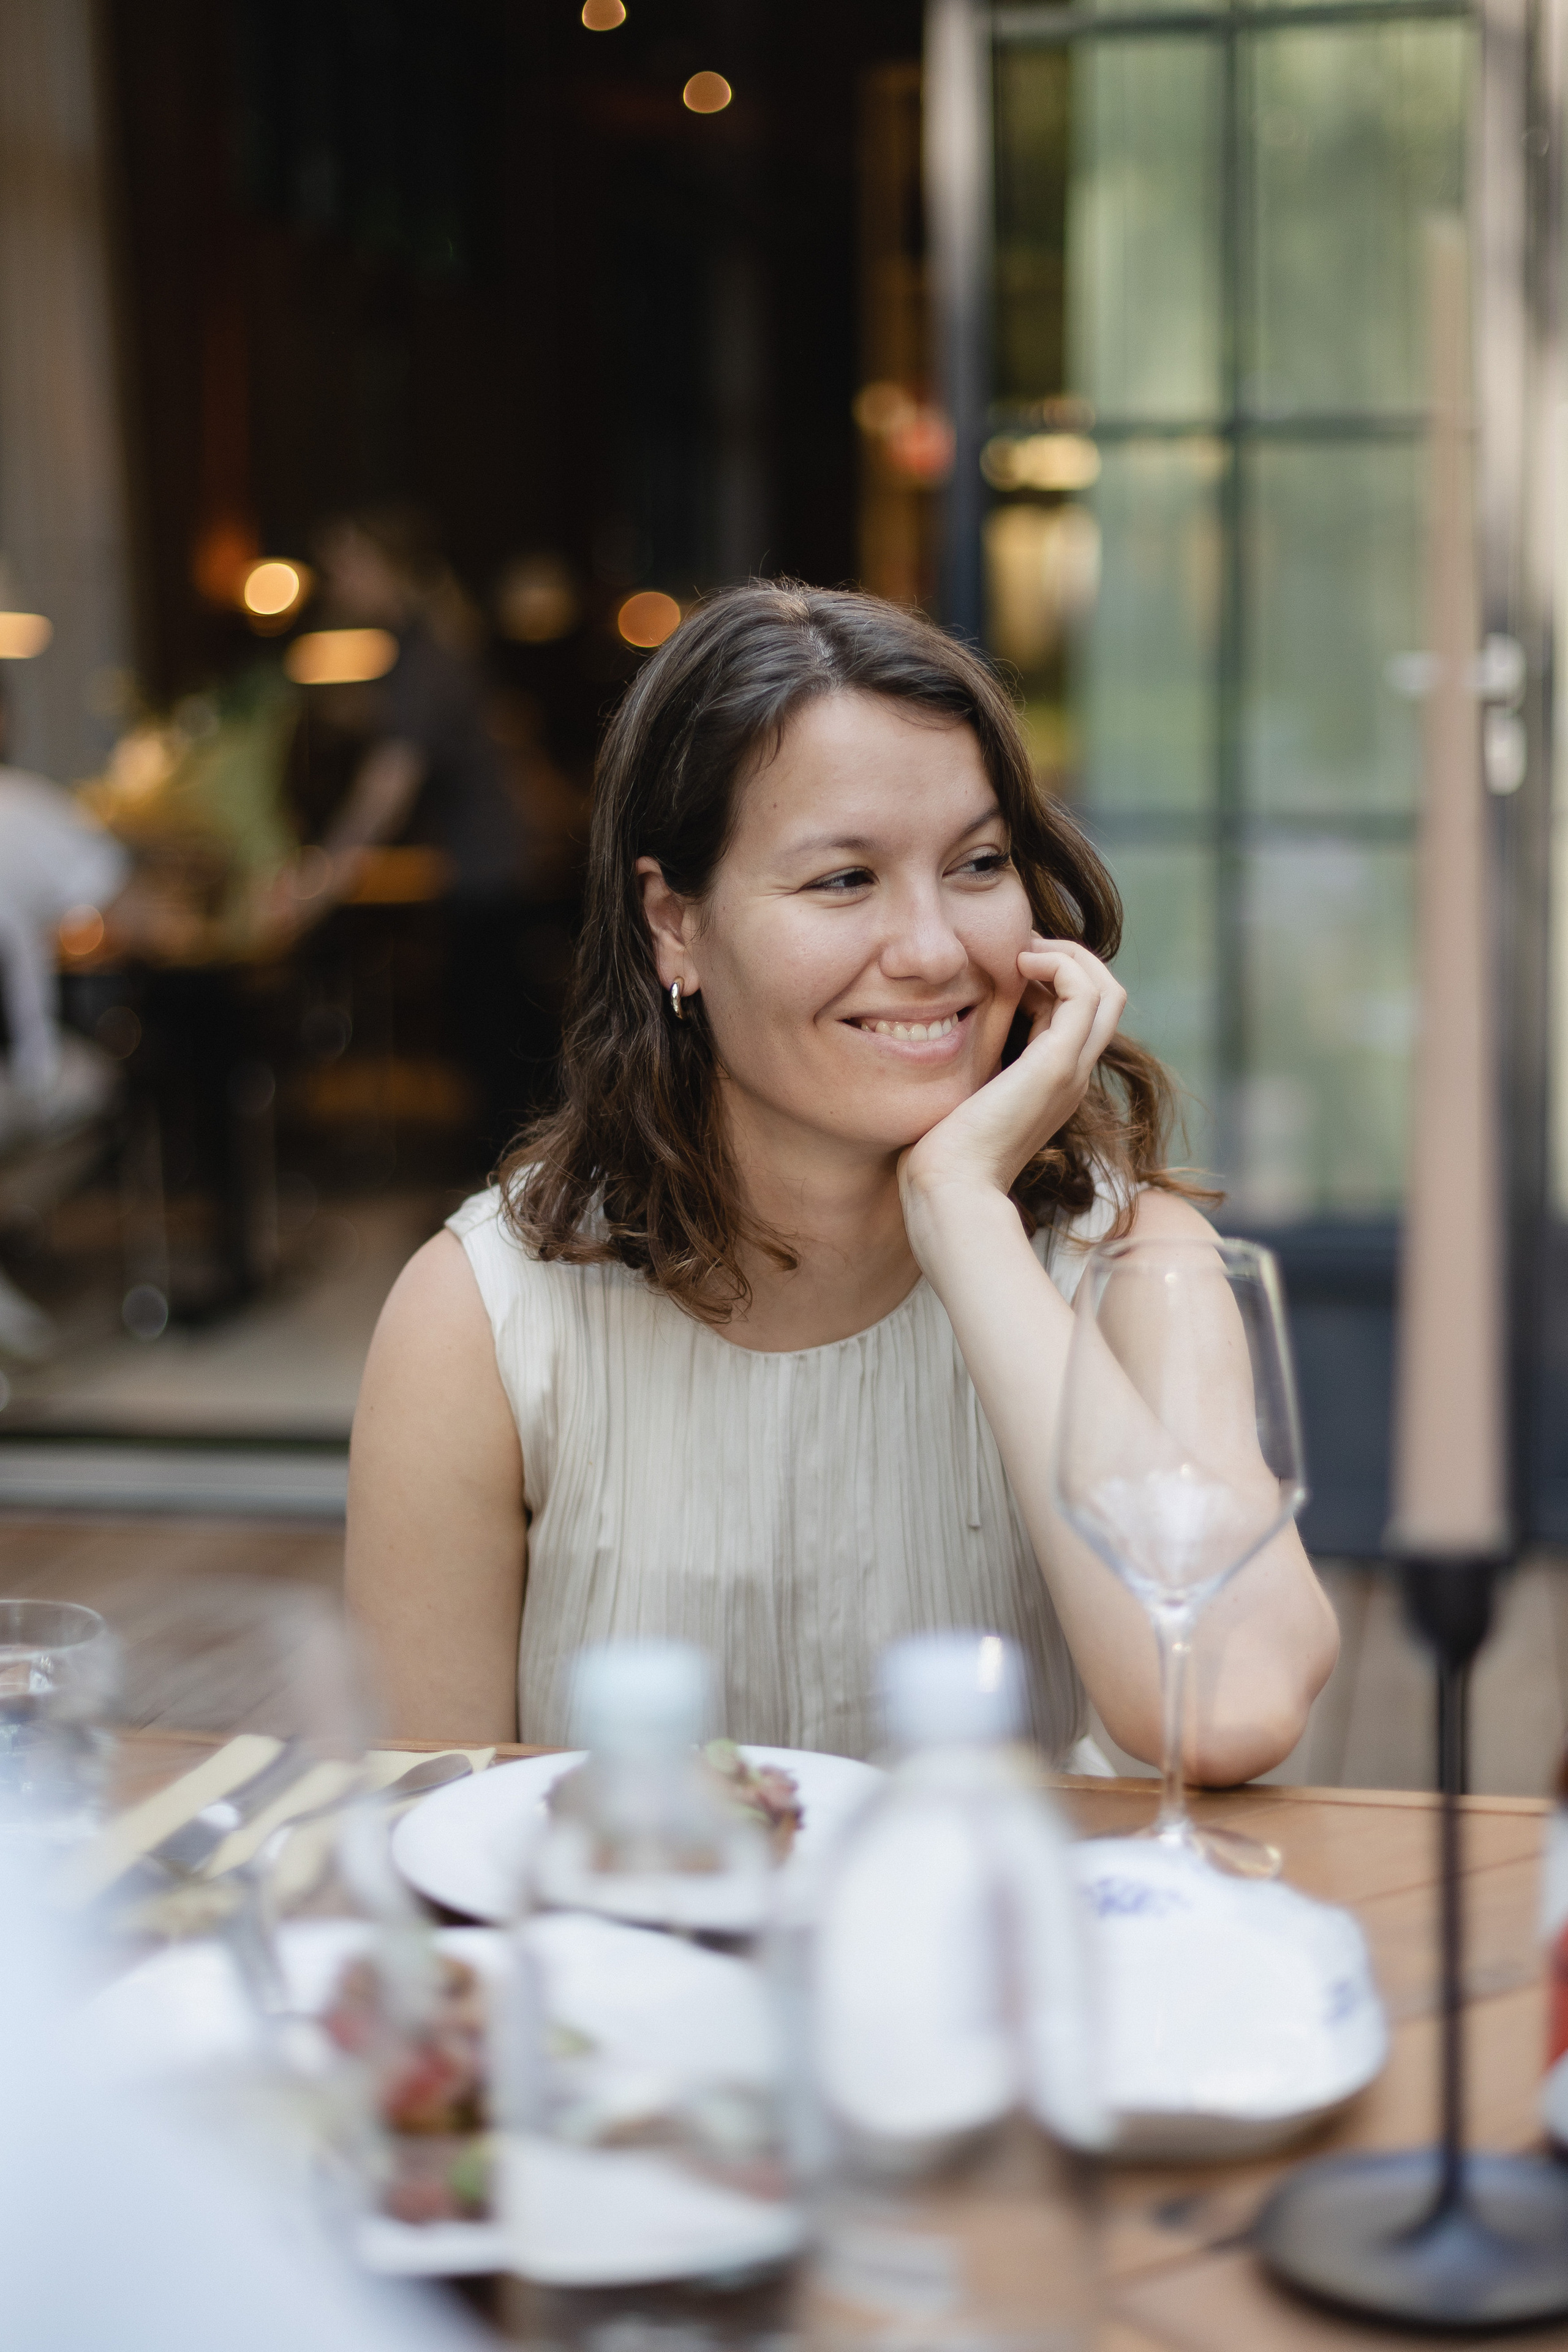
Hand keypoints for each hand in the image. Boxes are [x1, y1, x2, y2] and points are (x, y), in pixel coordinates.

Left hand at [900, 936, 1125, 1213]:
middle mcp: (1072, 1074)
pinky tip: (1017, 964)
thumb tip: (949, 1028)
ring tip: (1019, 953)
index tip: (1006, 967)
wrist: (950, 1188)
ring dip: (1066, 955)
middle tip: (1017, 950)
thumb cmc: (943, 1149)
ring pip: (1105, 989)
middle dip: (1067, 958)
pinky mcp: (1056, 1065)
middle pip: (1105, 997)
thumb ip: (974, 1062)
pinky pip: (1084, 993)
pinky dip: (1059, 964)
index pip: (1080, 1013)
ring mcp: (1070, 1070)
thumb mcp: (964, 1092)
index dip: (1052, 977)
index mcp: (1054, 1081)